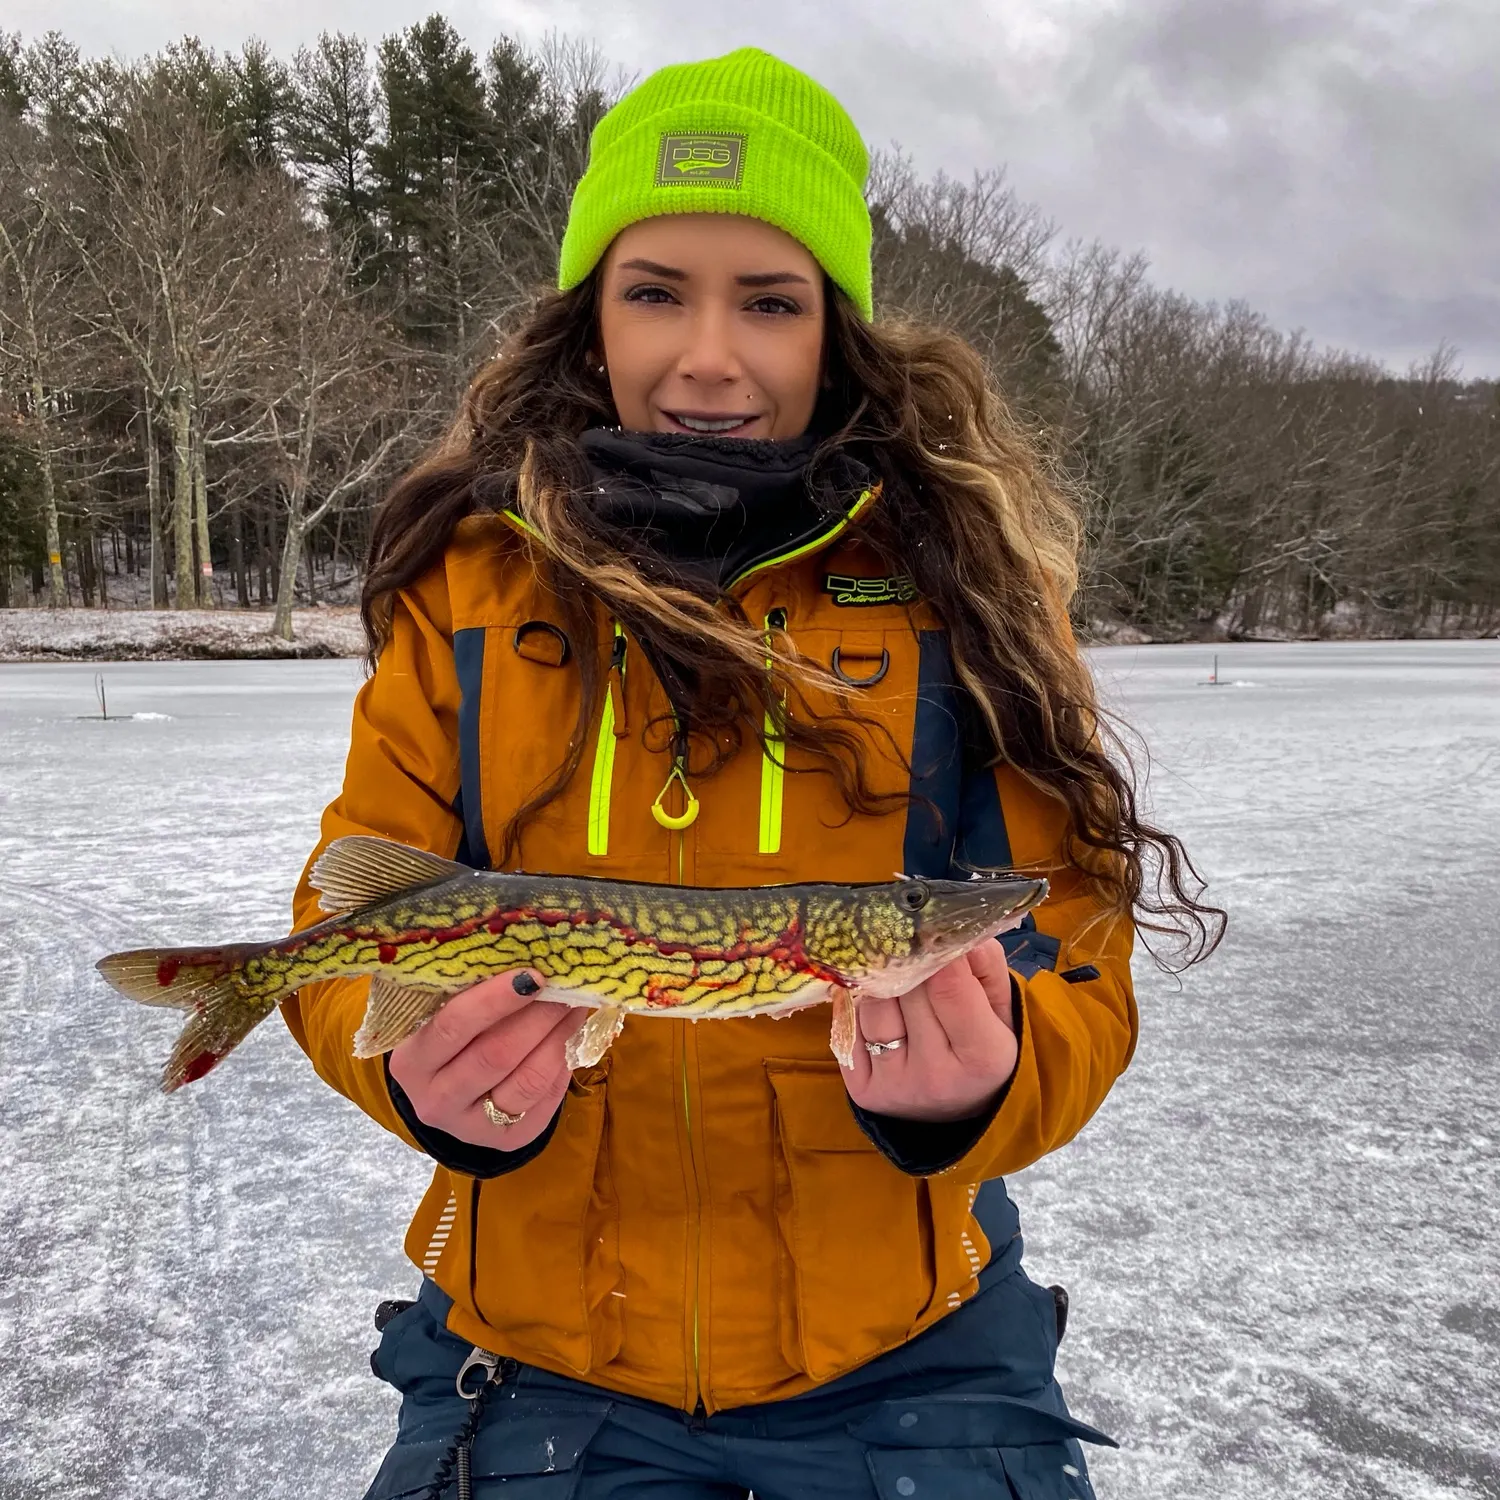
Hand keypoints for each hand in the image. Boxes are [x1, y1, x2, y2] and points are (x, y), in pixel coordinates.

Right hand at [387, 971, 587, 1150]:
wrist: (450, 1099)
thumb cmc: (450, 1041)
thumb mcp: (443, 1017)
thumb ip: (470, 994)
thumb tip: (529, 957)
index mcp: (411, 1061)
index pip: (452, 1026)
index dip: (495, 1000)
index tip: (533, 974)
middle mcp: (434, 1100)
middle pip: (495, 1055)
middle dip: (538, 1016)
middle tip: (566, 987)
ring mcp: (470, 1126)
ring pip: (526, 1080)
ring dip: (558, 1038)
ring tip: (575, 1007)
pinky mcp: (506, 1140)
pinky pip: (543, 1099)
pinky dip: (563, 1063)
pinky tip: (569, 1037)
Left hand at [841, 940, 1019, 1123]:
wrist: (958, 1109)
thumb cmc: (982, 1046)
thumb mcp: (1000, 1007)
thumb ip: (983, 964)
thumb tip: (945, 929)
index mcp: (983, 1056)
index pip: (950, 987)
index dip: (940, 955)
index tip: (934, 935)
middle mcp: (937, 1076)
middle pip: (908, 991)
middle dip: (911, 967)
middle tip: (915, 958)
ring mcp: (895, 1087)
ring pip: (873, 1005)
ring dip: (883, 988)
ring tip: (901, 991)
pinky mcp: (862, 1091)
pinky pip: (850, 1026)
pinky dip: (862, 1012)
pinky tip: (883, 1016)